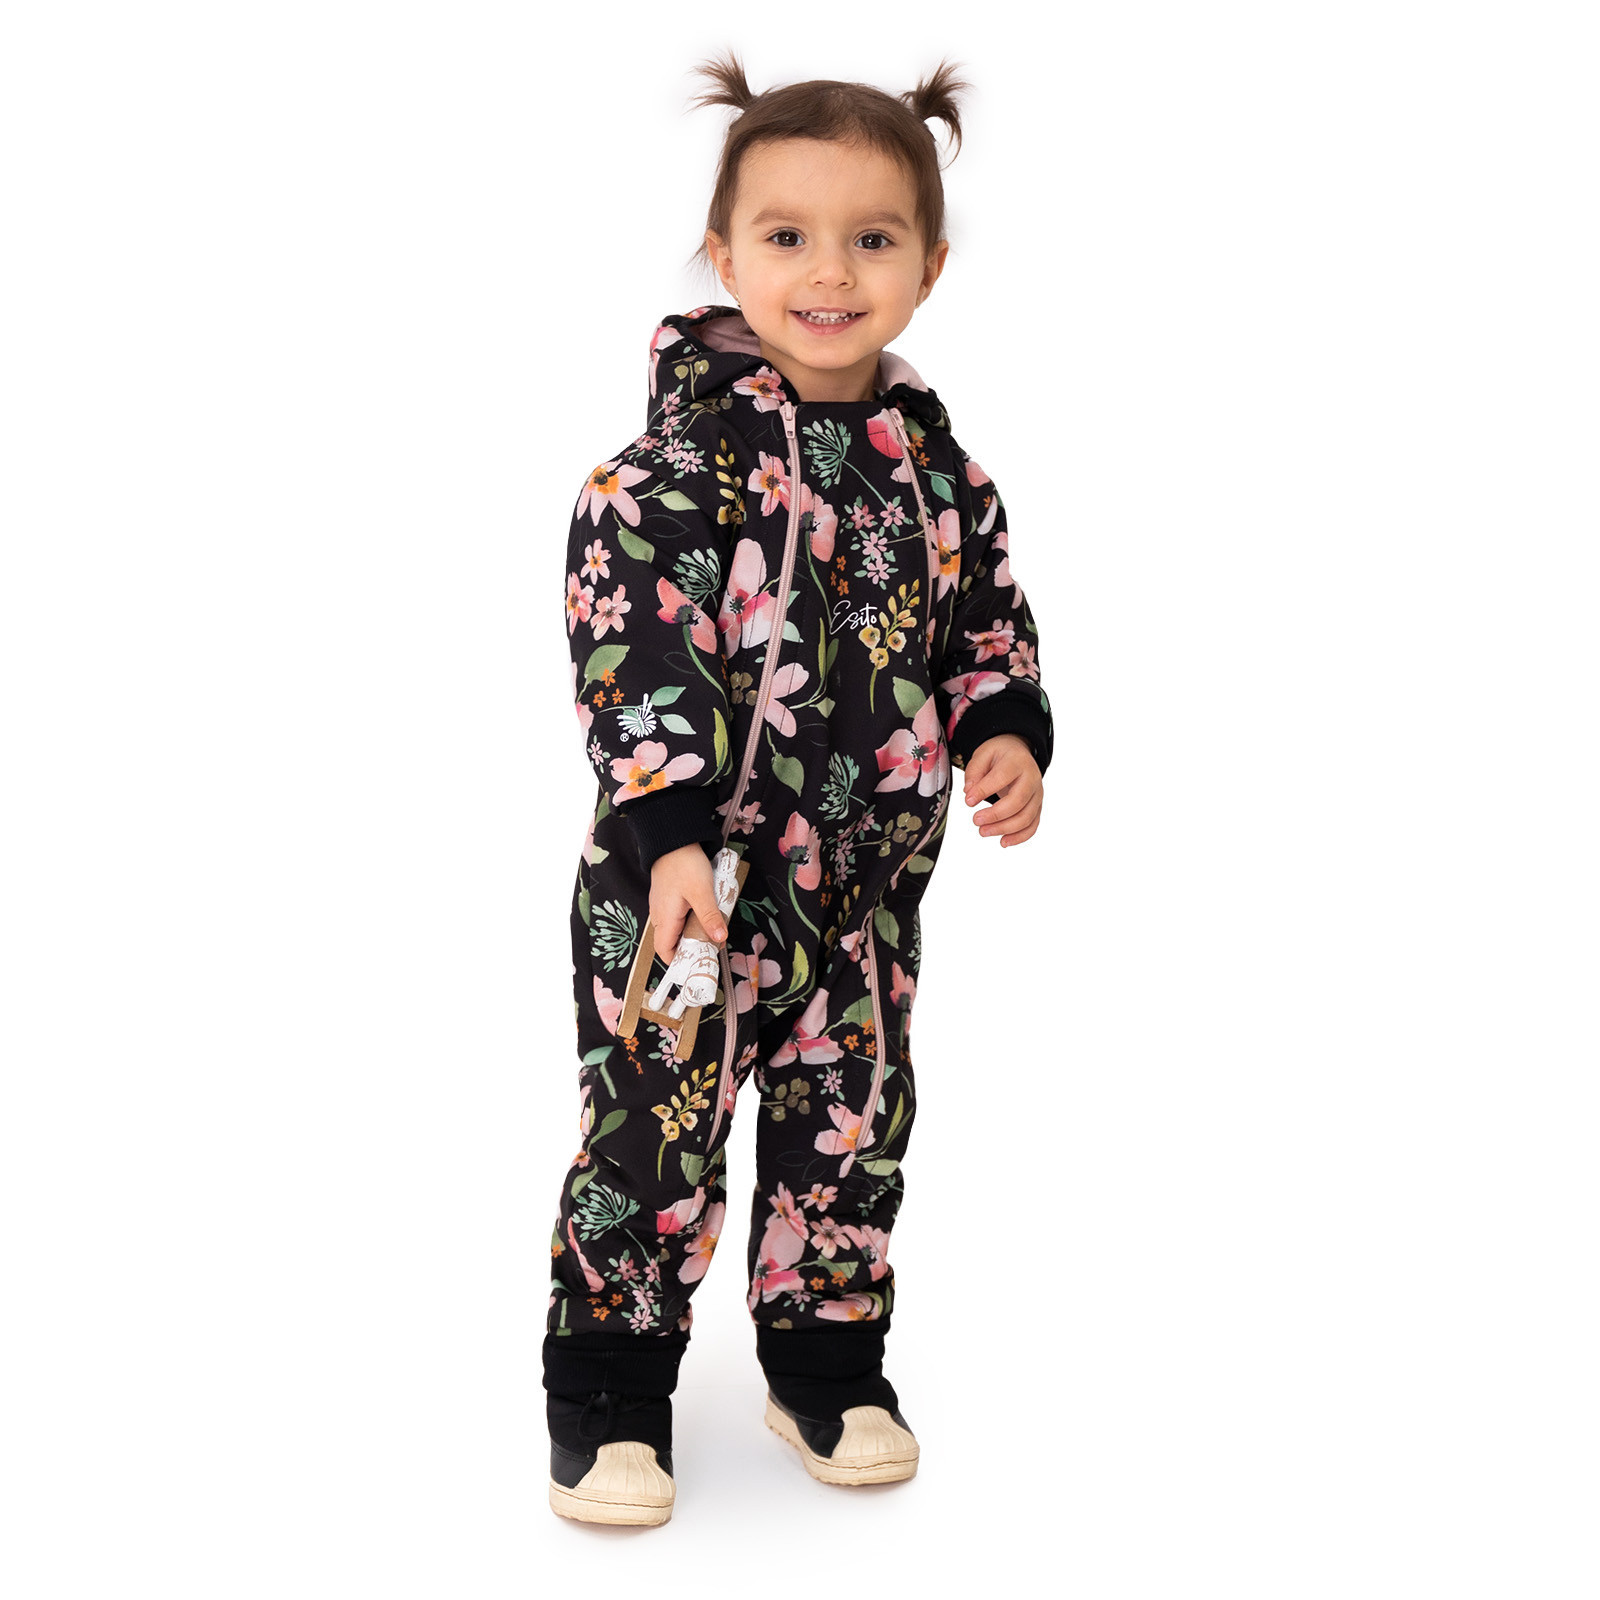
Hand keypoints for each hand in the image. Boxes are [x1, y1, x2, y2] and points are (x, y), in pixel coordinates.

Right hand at [650, 843, 728, 963]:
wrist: (673, 840)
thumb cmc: (684, 864)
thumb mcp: (701, 892)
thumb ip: (710, 917)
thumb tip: (719, 939)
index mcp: (665, 919)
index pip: (665, 952)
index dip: (679, 962)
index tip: (697, 964)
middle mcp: (660, 916)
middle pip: (672, 942)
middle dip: (691, 948)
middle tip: (711, 948)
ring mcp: (663, 906)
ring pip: (677, 929)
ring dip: (693, 933)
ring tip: (712, 932)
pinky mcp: (669, 897)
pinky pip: (679, 916)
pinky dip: (691, 920)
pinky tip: (706, 914)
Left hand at [962, 734, 1042, 847]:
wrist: (1019, 754)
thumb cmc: (1000, 755)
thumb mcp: (983, 754)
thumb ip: (974, 771)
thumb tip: (969, 792)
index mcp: (1017, 761)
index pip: (1003, 777)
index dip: (985, 790)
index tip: (968, 801)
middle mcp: (1032, 778)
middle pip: (1018, 801)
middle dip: (996, 815)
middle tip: (976, 820)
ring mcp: (1037, 794)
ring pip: (1027, 817)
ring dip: (1005, 829)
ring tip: (983, 832)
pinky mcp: (1037, 807)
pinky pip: (1032, 825)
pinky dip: (1019, 837)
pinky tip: (1003, 842)